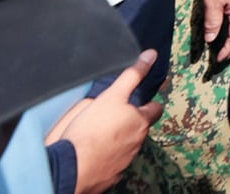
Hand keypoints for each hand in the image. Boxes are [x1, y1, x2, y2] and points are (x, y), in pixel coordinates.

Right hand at [46, 50, 162, 193]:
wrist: (74, 167)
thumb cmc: (93, 128)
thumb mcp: (113, 95)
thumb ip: (132, 75)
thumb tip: (151, 55)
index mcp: (141, 123)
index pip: (156, 109)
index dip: (148, 104)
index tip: (139, 101)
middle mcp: (137, 143)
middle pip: (141, 129)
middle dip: (133, 122)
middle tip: (116, 116)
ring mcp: (125, 161)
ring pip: (128, 146)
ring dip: (120, 139)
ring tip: (102, 133)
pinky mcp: (111, 175)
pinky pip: (113, 163)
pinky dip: (108, 156)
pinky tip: (94, 152)